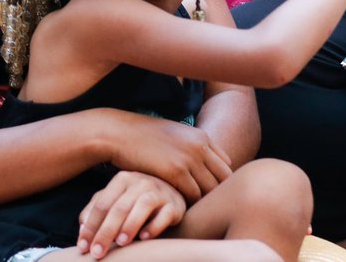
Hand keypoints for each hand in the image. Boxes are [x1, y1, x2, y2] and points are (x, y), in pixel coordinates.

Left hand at [77, 171, 186, 258]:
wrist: (169, 194)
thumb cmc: (134, 201)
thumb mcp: (113, 201)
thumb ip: (95, 211)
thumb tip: (82, 230)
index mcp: (122, 179)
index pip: (102, 204)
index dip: (90, 227)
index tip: (83, 248)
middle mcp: (141, 182)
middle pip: (120, 207)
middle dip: (106, 232)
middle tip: (97, 253)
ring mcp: (160, 191)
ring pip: (144, 205)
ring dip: (130, 225)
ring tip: (121, 243)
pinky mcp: (175, 204)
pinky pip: (165, 214)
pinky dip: (155, 226)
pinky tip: (144, 238)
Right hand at [105, 112, 231, 203]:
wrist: (119, 133)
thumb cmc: (143, 138)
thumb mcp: (173, 136)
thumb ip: (189, 147)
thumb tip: (198, 163)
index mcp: (202, 137)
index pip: (225, 164)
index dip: (219, 181)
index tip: (208, 193)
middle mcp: (201, 146)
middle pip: (224, 177)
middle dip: (216, 193)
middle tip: (204, 207)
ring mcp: (190, 157)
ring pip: (210, 189)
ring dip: (203, 201)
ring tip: (193, 211)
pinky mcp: (176, 170)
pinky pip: (193, 194)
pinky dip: (189, 203)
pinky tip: (180, 208)